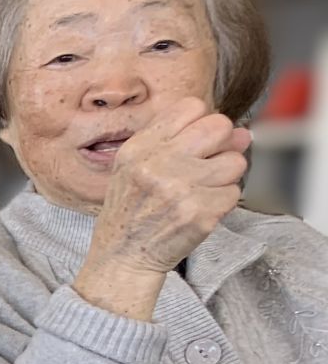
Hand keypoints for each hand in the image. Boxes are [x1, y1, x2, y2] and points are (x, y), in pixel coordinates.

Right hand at [76, 99, 250, 317]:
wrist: (121, 256)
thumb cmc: (132, 210)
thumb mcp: (136, 166)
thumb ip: (181, 142)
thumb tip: (242, 133)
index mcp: (139, 148)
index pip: (192, 107)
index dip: (200, 123)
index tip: (193, 143)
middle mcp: (158, 165)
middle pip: (220, 127)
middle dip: (221, 144)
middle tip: (205, 165)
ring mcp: (180, 190)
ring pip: (235, 162)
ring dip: (224, 177)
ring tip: (199, 192)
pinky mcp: (200, 214)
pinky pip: (234, 193)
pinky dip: (221, 202)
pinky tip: (199, 210)